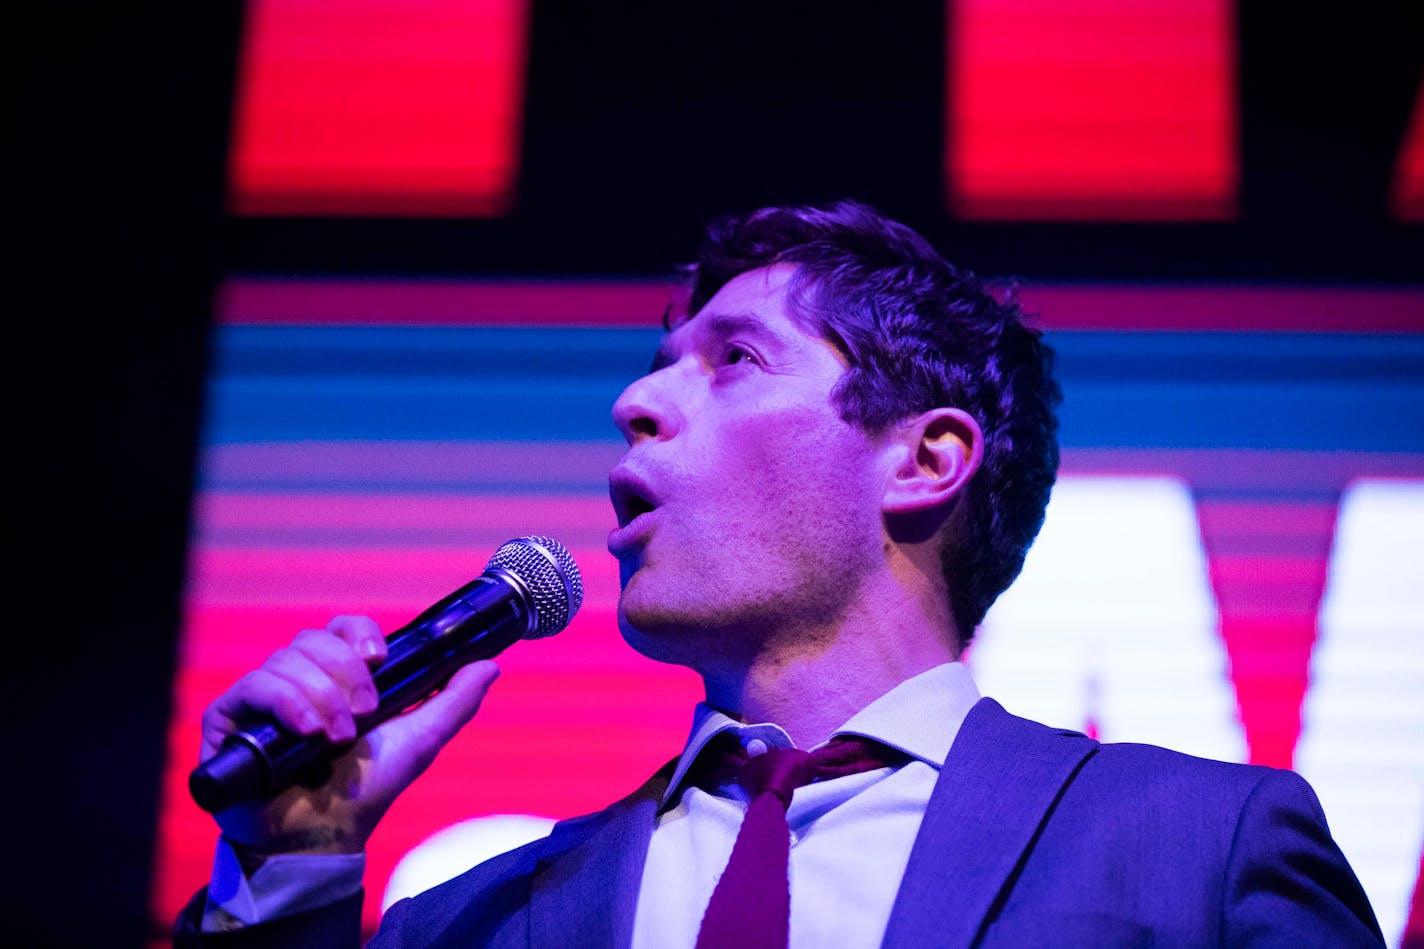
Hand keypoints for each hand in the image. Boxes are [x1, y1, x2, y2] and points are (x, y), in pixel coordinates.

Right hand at [198, 615, 500, 857]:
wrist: (325, 837)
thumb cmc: (366, 791)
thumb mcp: (419, 741)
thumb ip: (454, 702)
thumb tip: (490, 665)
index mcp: (337, 678)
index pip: (342, 629)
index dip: (359, 635)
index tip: (379, 659)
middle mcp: (297, 681)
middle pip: (314, 640)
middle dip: (346, 675)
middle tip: (365, 715)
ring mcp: (262, 699)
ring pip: (286, 661)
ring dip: (322, 698)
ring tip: (338, 740)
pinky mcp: (229, 720)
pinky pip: (253, 687)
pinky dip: (287, 704)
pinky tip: (310, 732)